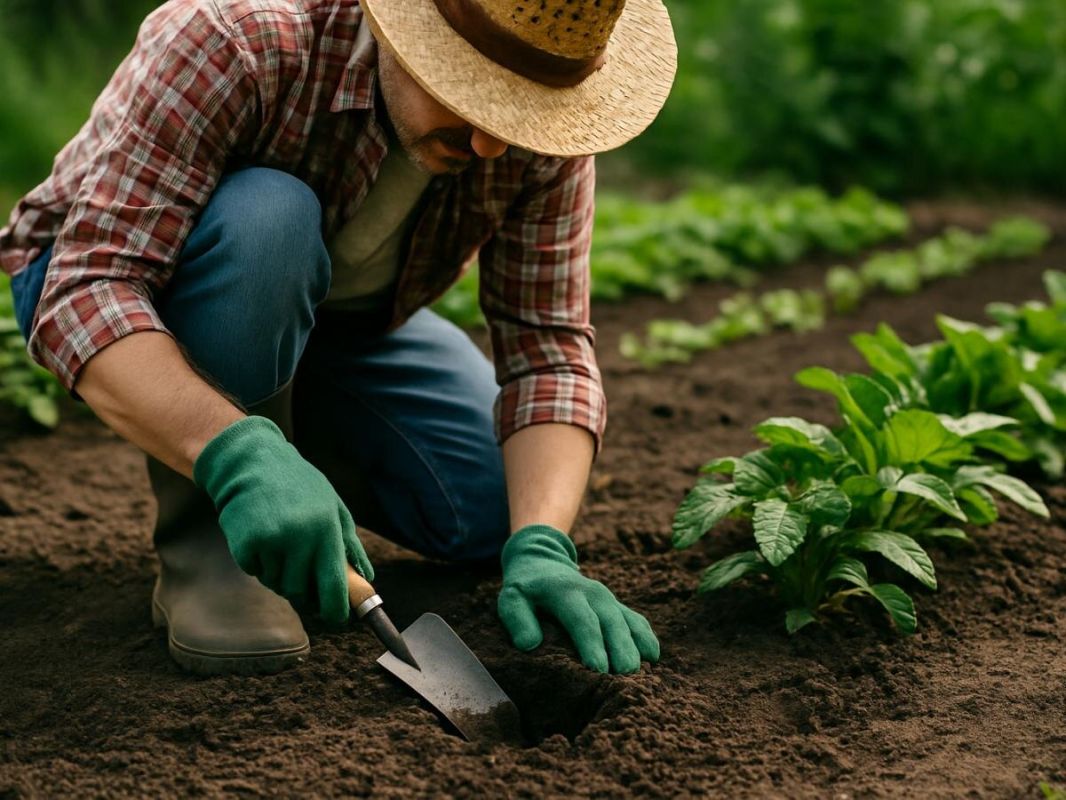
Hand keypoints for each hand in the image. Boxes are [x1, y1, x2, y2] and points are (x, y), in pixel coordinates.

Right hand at [193, 416, 373, 622]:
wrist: (251, 462)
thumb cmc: (298, 485)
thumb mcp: (333, 507)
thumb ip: (350, 544)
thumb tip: (367, 578)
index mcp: (327, 529)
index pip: (334, 586)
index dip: (335, 610)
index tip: (336, 617)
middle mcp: (301, 538)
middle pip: (302, 592)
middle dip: (302, 589)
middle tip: (299, 567)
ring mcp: (272, 542)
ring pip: (277, 583)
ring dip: (278, 572)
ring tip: (280, 542)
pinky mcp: (246, 543)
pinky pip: (255, 571)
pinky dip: (257, 561)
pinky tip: (261, 535)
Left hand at [497, 525, 658, 673]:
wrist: (543, 561)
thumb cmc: (525, 589)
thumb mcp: (511, 599)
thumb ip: (517, 619)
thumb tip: (530, 644)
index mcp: (566, 592)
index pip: (582, 620)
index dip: (591, 644)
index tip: (597, 670)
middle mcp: (592, 593)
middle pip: (612, 622)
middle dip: (621, 648)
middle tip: (627, 676)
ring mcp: (608, 599)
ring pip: (628, 621)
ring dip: (638, 645)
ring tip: (645, 672)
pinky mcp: (617, 606)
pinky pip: (636, 620)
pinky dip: (646, 637)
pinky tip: (653, 658)